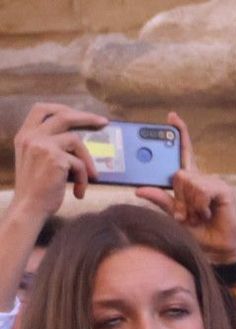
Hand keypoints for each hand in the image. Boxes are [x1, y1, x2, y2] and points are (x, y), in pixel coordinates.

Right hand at [8, 102, 104, 220]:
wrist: (29, 208)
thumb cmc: (37, 189)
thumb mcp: (37, 161)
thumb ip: (49, 146)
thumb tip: (78, 141)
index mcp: (25, 135)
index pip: (41, 109)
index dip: (62, 108)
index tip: (80, 113)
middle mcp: (31, 137)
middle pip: (63, 116)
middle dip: (86, 117)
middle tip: (103, 122)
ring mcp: (42, 146)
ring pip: (76, 141)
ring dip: (87, 160)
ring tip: (90, 178)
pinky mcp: (55, 159)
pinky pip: (80, 163)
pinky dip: (84, 178)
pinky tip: (80, 192)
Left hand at [133, 113, 235, 263]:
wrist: (219, 249)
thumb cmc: (199, 233)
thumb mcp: (173, 217)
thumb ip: (160, 201)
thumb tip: (139, 189)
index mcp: (190, 182)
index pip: (184, 153)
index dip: (179, 134)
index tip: (172, 116)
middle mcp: (202, 179)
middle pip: (178, 173)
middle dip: (177, 197)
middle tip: (184, 214)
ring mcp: (213, 182)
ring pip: (187, 181)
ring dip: (188, 204)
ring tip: (198, 216)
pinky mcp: (223, 189)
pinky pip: (200, 188)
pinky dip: (199, 204)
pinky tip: (206, 212)